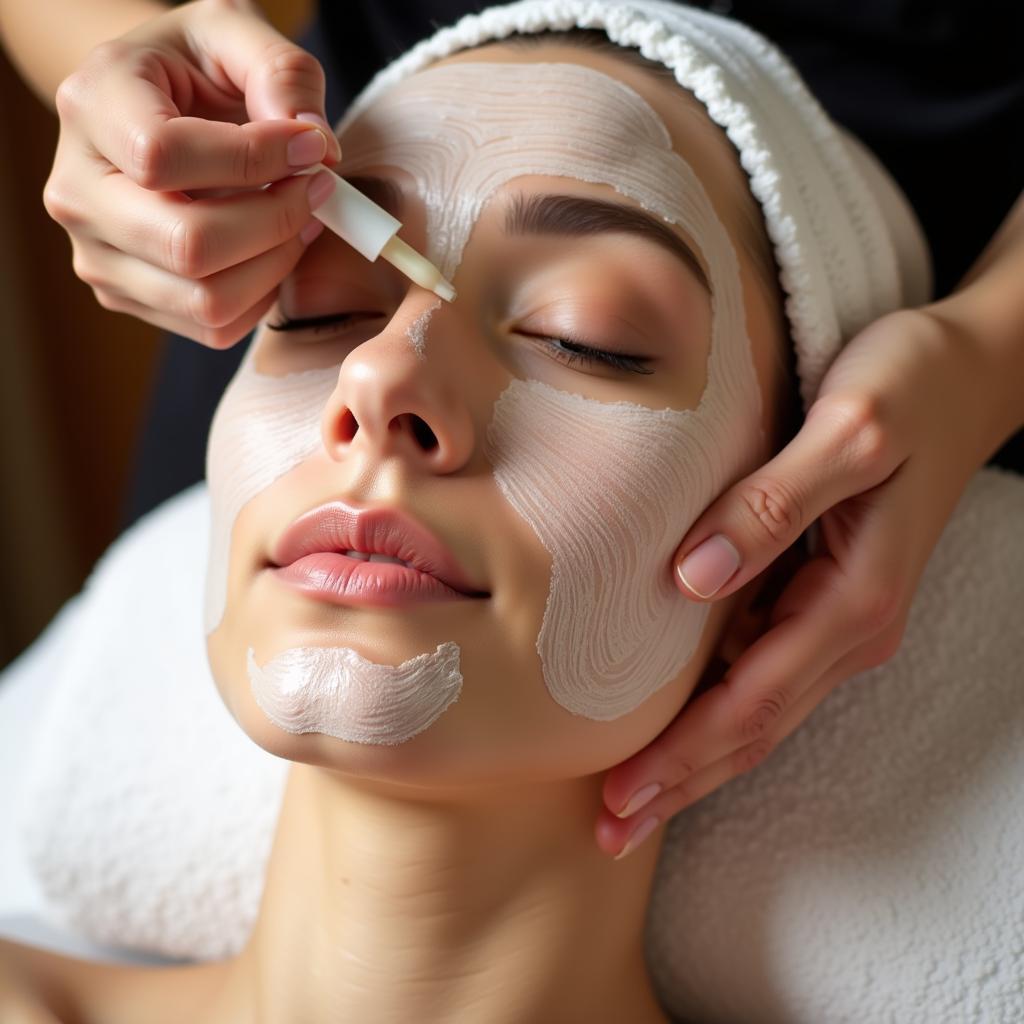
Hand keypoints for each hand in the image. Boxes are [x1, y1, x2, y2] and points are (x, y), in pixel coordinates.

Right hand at [42, 0, 341, 347]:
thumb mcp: (235, 30)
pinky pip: (214, 327)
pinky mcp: (127, 298)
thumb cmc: (194, 69)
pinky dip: (261, 295)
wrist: (151, 106)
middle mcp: (77, 191)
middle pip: (188, 245)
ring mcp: (97, 255)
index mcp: (91, 107)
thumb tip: (317, 146)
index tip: (311, 147)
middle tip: (318, 191)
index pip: (165, 157)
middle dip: (277, 222)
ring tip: (300, 218)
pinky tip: (270, 249)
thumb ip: (282, 72)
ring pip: (207, 299)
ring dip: (277, 265)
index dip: (255, 160)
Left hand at [597, 304, 1010, 856]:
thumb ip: (774, 505)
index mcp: (854, 599)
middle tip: (608, 831)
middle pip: (753, 727)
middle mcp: (849, 626)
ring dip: (695, 760)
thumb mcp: (848, 433)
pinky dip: (716, 711)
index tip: (620, 797)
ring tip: (628, 799)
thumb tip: (693, 577)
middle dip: (680, 782)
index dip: (683, 756)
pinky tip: (674, 725)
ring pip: (758, 710)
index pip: (752, 701)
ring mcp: (839, 618)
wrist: (968, 374)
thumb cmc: (908, 389)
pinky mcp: (825, 597)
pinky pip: (764, 672)